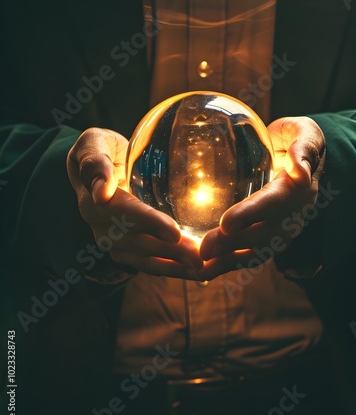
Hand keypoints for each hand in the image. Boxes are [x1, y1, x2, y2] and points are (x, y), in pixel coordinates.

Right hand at [67, 127, 201, 277]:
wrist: (98, 167)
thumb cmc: (100, 148)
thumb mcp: (93, 143)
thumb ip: (95, 162)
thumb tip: (102, 192)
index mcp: (94, 201)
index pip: (125, 213)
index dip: (150, 223)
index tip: (174, 233)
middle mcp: (101, 227)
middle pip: (138, 242)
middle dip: (170, 251)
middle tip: (200, 257)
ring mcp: (113, 242)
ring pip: (144, 259)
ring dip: (173, 266)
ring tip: (202, 269)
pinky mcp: (125, 250)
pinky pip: (147, 264)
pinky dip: (170, 269)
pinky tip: (194, 271)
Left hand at [198, 117, 325, 279]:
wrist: (301, 159)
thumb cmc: (296, 138)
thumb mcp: (304, 132)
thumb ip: (302, 148)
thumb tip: (300, 172)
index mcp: (297, 189)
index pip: (273, 203)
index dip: (251, 214)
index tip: (226, 224)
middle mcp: (293, 214)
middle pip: (262, 234)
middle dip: (232, 244)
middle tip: (202, 250)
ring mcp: (283, 229)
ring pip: (257, 251)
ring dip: (228, 261)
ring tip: (200, 268)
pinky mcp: (271, 236)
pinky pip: (252, 254)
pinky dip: (229, 264)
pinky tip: (205, 270)